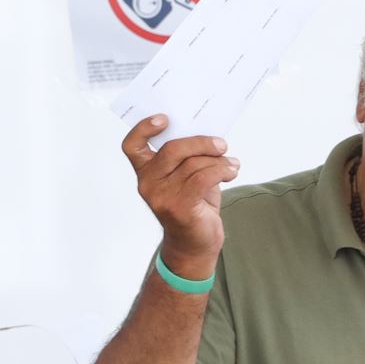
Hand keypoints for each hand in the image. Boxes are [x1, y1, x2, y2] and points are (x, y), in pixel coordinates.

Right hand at [121, 115, 239, 280]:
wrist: (195, 245)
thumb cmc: (193, 205)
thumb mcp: (187, 177)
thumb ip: (189, 157)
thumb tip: (210, 134)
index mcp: (145, 172)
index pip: (132, 146)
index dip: (143, 128)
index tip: (164, 118)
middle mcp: (148, 184)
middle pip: (171, 149)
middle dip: (201, 143)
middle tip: (221, 145)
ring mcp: (161, 196)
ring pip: (193, 164)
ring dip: (219, 161)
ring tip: (232, 164)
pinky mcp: (179, 207)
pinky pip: (203, 178)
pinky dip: (222, 171)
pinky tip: (232, 172)